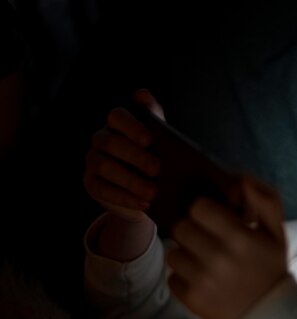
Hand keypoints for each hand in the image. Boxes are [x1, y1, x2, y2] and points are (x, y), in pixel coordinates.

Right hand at [83, 89, 162, 222]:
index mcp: (118, 124)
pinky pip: (103, 189)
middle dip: (135, 156)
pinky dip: (125, 197)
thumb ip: (156, 120)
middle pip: (111, 143)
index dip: (131, 126)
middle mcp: (101, 139)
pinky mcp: (91, 183)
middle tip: (157, 169)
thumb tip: (143, 94)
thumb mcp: (161, 143)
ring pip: (105, 167)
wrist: (150, 195)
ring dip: (131, 181)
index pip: (117, 116)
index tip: (149, 139)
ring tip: (153, 192)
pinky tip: (144, 203)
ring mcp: (93, 161)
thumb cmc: (157, 160)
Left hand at [167, 175, 287, 318]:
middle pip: (181, 227)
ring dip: (186, 254)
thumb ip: (266, 200)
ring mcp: (203, 281)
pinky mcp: (192, 299)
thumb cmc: (270, 267)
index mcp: (241, 237)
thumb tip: (242, 179)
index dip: (205, 210)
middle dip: (192, 230)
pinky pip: (172, 277)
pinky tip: (201, 279)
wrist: (269, 315)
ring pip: (173, 252)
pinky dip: (183, 277)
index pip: (199, 207)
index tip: (215, 219)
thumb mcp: (277, 232)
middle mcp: (220, 258)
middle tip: (206, 239)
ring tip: (204, 260)